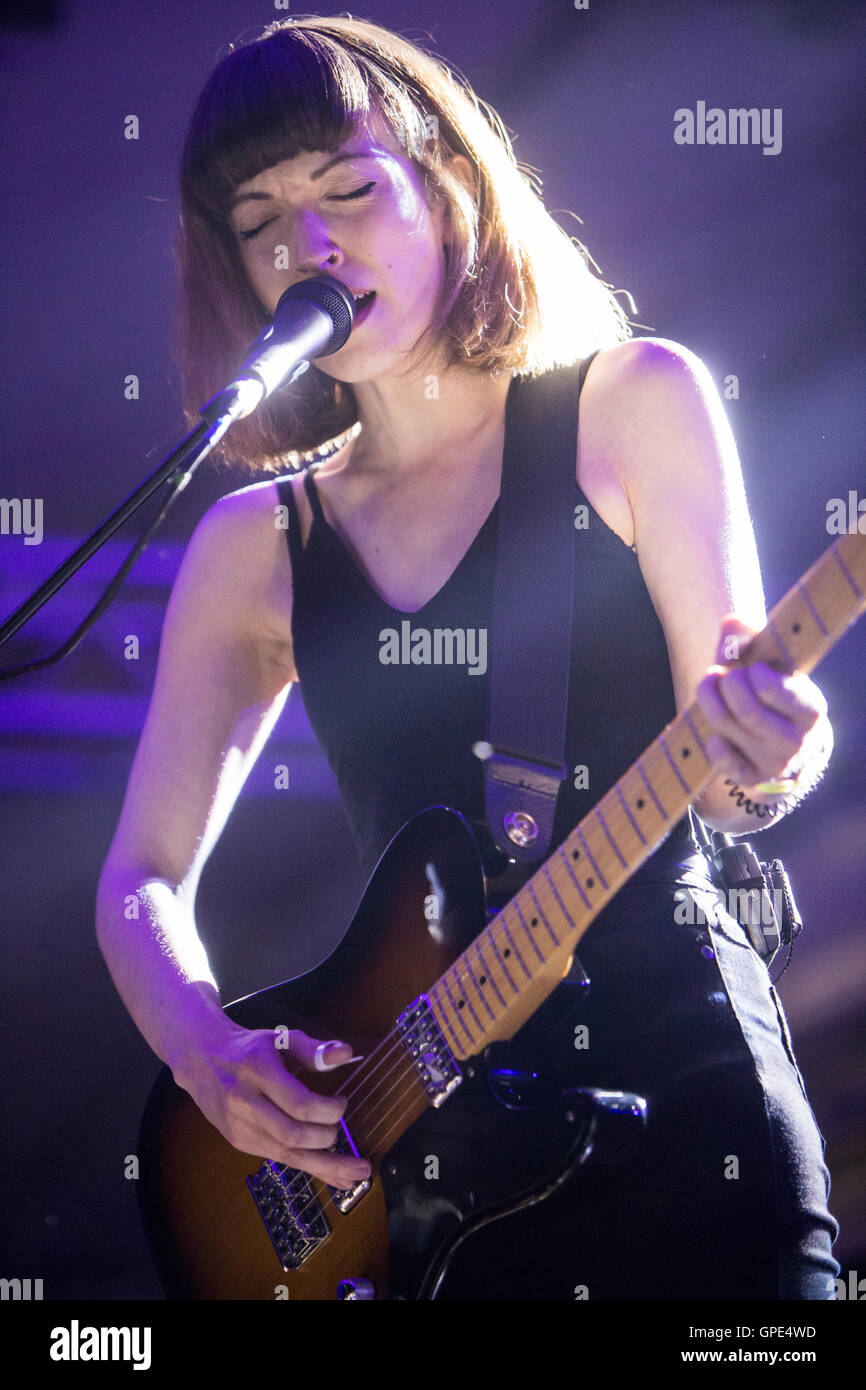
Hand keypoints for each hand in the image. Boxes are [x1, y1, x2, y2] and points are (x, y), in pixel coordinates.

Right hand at [174, 1019, 371, 1188]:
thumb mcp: (280, 1039)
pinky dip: (309, 1167)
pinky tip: (333, 1174)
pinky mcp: (240, 1142)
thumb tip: (346, 1054)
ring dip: (325, 1166)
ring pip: (287, 1154)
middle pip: (293, 1134)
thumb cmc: (248, 1049)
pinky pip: (279, 1159)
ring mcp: (240, 1127)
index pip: (298, 1104)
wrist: (201, 1061)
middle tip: (340, 1128)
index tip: (342, 1102)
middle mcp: (245, 1103)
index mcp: (257, 1072)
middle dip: (326, 1137)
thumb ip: (314, 1049)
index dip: (328, 1110)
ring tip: (357, 1173)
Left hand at [695, 615, 829, 787]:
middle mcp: (798, 741)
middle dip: (727, 685)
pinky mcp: (753, 779)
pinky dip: (714, 744)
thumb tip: (732, 622)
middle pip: (749, 712)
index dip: (759, 677)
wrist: (782, 743)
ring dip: (710, 702)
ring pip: (729, 729)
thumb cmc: (771, 692)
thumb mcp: (768, 663)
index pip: (783, 694)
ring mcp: (775, 764)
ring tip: (708, 685)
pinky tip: (715, 732)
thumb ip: (750, 638)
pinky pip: (725, 763)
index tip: (753, 668)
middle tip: (721, 674)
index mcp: (811, 710)